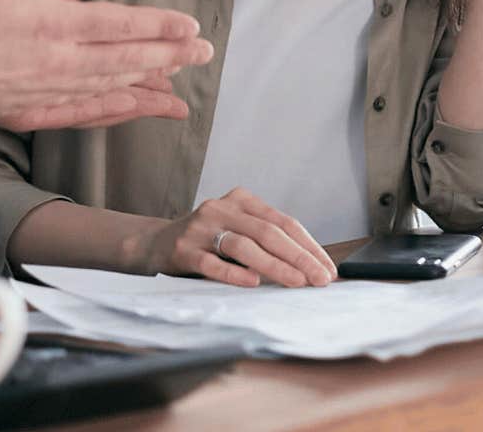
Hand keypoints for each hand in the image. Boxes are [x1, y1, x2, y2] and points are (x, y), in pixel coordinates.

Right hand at [0, 0, 213, 131]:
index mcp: (51, 25)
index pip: (118, 24)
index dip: (157, 24)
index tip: (190, 25)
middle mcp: (59, 62)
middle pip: (126, 60)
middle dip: (170, 55)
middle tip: (205, 53)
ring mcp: (49, 91)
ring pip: (112, 89)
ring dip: (150, 85)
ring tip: (180, 83)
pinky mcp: (34, 111)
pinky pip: (86, 115)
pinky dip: (116, 113)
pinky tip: (132, 110)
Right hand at [137, 187, 335, 287]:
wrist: (155, 243)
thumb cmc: (207, 241)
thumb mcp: (237, 230)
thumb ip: (266, 242)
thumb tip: (311, 268)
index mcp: (241, 200)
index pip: (283, 222)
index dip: (308, 246)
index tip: (327, 269)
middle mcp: (221, 208)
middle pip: (267, 232)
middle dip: (298, 257)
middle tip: (319, 279)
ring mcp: (199, 228)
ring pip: (243, 246)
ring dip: (274, 266)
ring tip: (296, 282)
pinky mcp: (182, 249)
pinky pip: (211, 263)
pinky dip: (234, 273)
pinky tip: (252, 283)